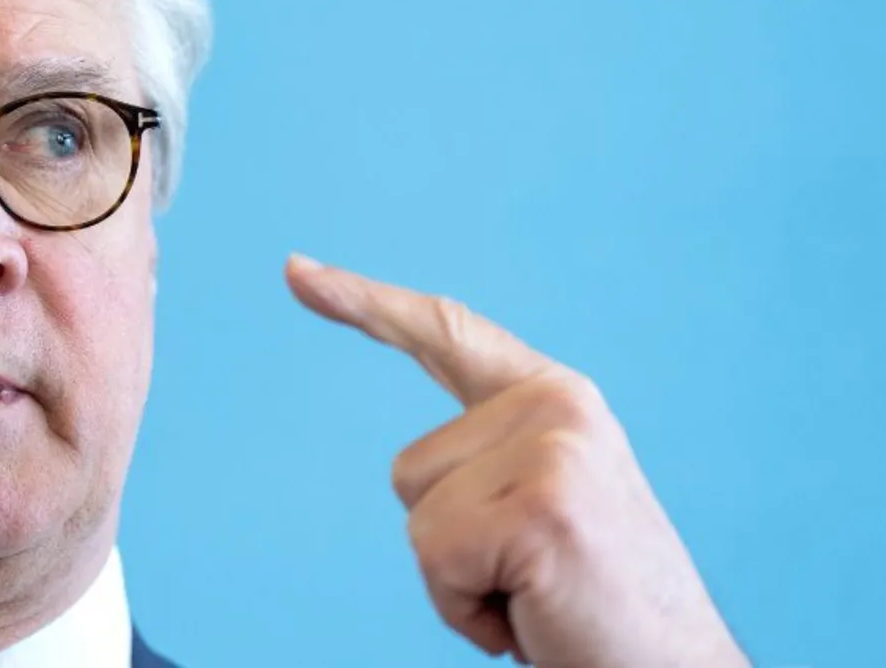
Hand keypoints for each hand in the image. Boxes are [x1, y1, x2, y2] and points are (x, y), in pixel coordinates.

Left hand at [285, 255, 746, 667]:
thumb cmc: (595, 609)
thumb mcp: (540, 512)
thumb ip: (488, 466)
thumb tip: (418, 472)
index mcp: (554, 402)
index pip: (446, 336)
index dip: (365, 303)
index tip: (295, 271)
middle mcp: (558, 406)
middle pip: (410, 471)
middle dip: (452, 544)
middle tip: (535, 579)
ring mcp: (554, 449)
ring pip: (417, 518)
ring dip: (461, 581)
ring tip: (541, 596)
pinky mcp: (541, 504)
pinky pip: (436, 559)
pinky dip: (468, 611)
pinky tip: (534, 617)